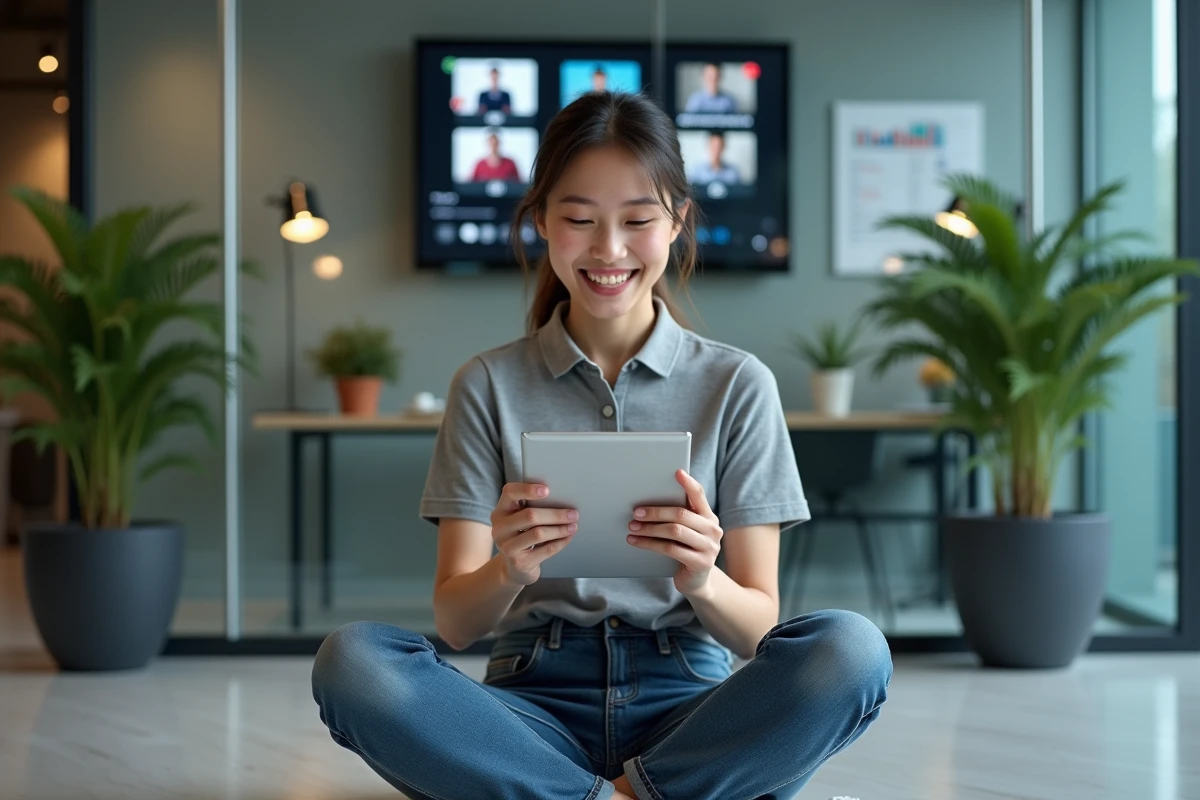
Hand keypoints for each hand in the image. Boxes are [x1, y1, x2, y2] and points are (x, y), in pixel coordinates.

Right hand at [490, 483, 578, 585]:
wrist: (514, 568)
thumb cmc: (522, 537)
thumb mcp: (519, 521)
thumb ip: (530, 508)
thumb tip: (561, 498)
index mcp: (500, 512)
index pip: (509, 493)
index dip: (527, 489)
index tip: (547, 490)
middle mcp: (500, 528)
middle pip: (530, 515)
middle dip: (555, 514)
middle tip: (573, 514)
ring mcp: (508, 547)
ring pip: (538, 533)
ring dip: (560, 529)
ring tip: (573, 526)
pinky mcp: (520, 563)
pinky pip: (546, 550)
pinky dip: (560, 542)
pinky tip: (568, 537)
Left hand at [626, 470, 722, 596]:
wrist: (696, 581)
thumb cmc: (686, 550)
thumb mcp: (686, 532)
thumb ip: (678, 516)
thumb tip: (647, 500)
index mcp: (709, 516)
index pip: (699, 495)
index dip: (688, 483)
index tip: (676, 472)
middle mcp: (713, 529)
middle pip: (681, 514)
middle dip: (656, 511)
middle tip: (636, 512)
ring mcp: (709, 547)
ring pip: (674, 531)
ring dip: (650, 528)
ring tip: (632, 527)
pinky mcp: (701, 563)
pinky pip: (670, 549)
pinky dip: (649, 544)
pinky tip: (636, 541)